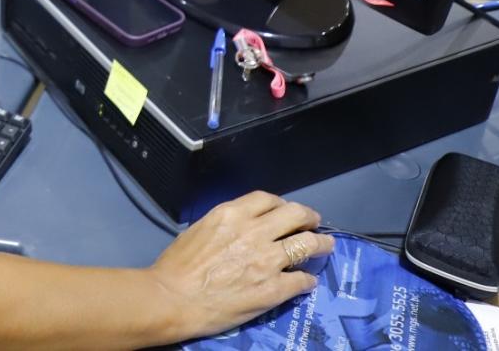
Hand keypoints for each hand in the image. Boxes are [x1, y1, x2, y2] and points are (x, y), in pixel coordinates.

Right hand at [147, 191, 333, 340]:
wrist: (173, 299)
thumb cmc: (177, 265)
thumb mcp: (199, 229)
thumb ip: (225, 224)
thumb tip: (242, 229)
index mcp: (232, 214)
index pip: (269, 199)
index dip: (283, 204)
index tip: (287, 211)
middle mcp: (254, 232)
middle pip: (296, 215)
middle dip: (309, 217)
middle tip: (313, 224)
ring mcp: (267, 261)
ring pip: (308, 244)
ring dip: (321, 244)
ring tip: (326, 246)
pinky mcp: (273, 289)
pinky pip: (302, 280)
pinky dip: (308, 280)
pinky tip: (307, 282)